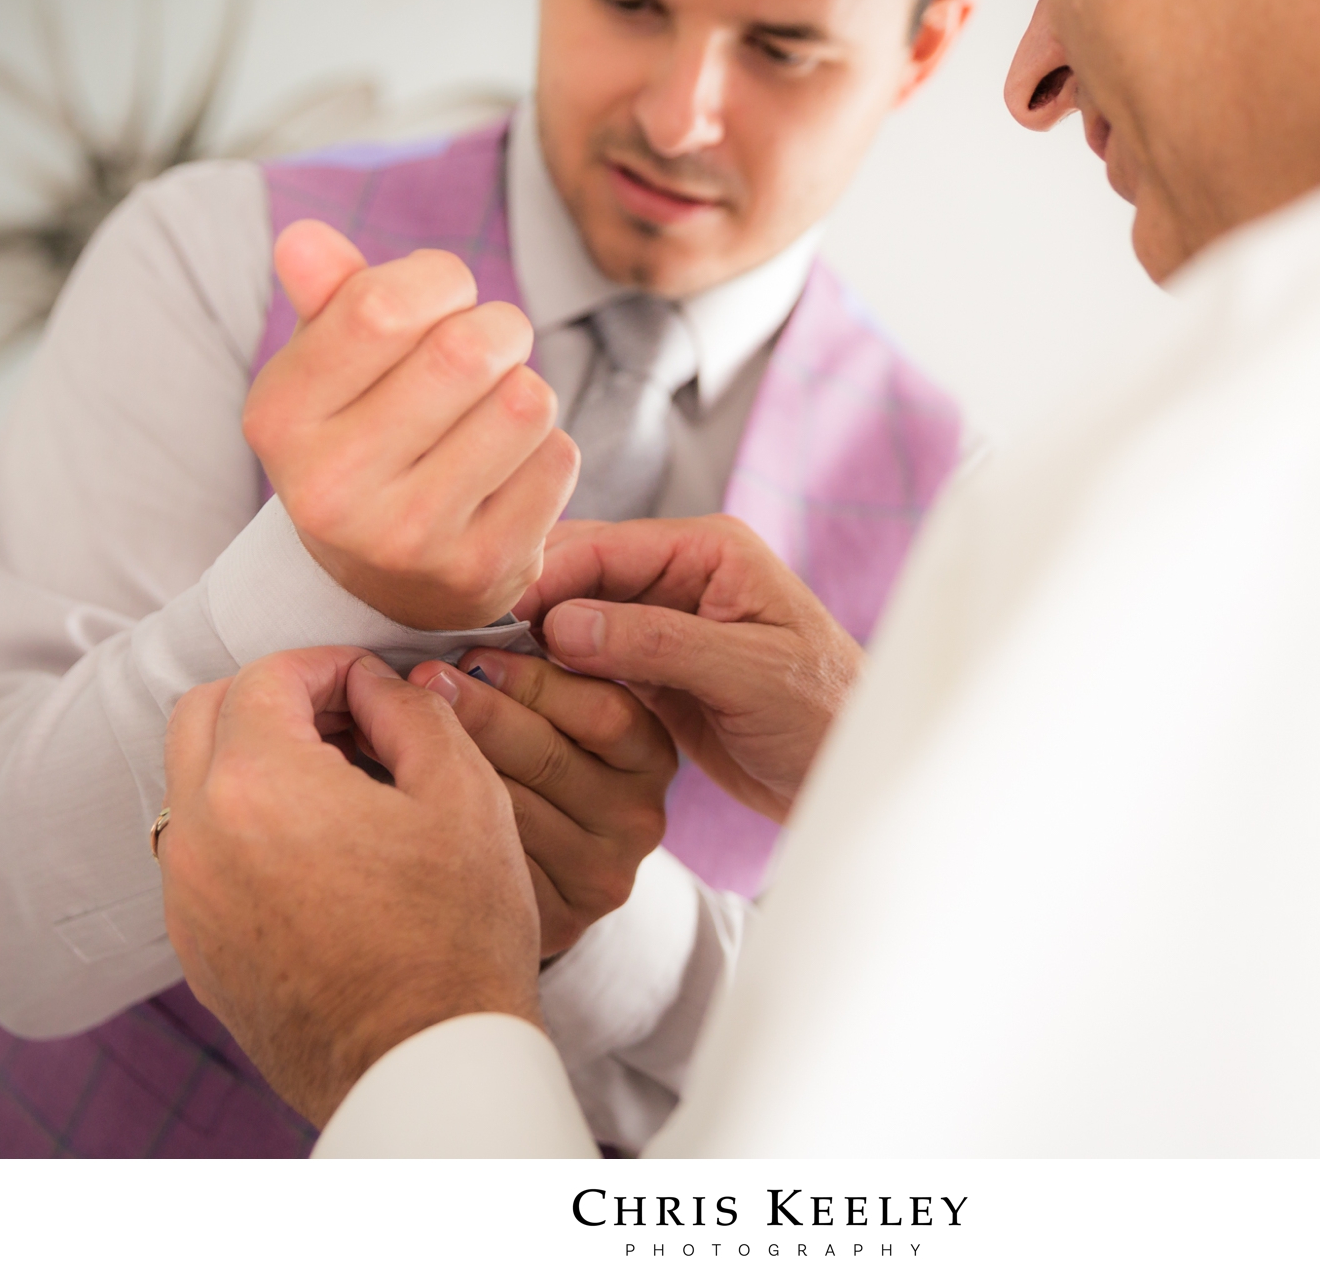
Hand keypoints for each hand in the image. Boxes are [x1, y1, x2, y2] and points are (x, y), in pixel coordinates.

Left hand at [160, 647, 538, 1127]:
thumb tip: (375, 683)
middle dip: (270, 701)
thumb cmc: (454, 932)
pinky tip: (320, 856)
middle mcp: (199, 836)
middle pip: (201, 716)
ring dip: (253, 764)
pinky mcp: (196, 948)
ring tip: (340, 790)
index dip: (325, 664)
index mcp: (258, 785)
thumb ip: (412, 711)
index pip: (264, 676)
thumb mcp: (464, 794)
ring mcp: (187, 898)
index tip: (373, 684)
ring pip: (193, 787)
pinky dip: (245, 828)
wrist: (423, 1065)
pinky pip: (201, 855)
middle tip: (345, 721)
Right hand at [243, 220, 580, 629]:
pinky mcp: (480, 569)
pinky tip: (510, 469)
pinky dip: (548, 449)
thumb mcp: (328, 373)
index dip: (439, 279)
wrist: (384, 585)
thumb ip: (327, 298)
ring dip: (527, 388)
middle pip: (466, 350)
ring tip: (497, 409)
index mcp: (281, 419)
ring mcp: (408, 536)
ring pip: (524, 402)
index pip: (382, 306)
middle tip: (493, 346)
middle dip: (500, 328)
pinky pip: (557, 460)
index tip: (445, 297)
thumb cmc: (364, 445)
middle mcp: (332, 486)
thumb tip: (305, 237)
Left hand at [406, 650, 676, 958]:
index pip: (604, 712)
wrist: (516, 904)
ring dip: (443, 765)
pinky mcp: (557, 924)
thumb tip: (486, 612)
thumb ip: (540, 669)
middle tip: (418, 682)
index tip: (471, 653)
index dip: (533, 678)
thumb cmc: (531, 763)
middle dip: (476, 713)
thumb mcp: (561, 712)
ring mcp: (599, 880)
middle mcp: (639, 824)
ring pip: (510, 811)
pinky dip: (434, 827)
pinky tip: (393, 799)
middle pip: (549, 759)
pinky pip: (485, 865)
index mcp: (651, 760)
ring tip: (389, 730)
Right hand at [513, 515, 862, 824]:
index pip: (604, 545)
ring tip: (480, 675)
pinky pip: (586, 665)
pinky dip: (554, 679)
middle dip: (525, 608)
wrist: (851, 773)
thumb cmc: (827, 714)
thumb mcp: (749, 674)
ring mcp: (663, 623)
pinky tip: (517, 700)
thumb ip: (659, 643)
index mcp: (711, 550)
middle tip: (469, 648)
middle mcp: (681, 576)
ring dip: (532, 648)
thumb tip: (564, 624)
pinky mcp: (652, 671)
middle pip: (578, 576)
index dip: (541, 576)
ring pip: (573, 622)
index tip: (486, 616)